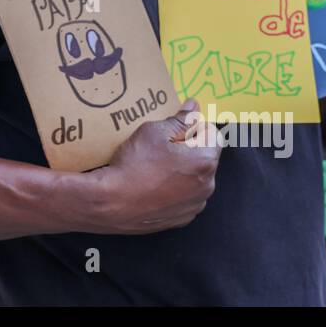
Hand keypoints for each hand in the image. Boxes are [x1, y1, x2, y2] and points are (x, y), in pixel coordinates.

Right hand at [76, 100, 221, 235]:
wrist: (112, 203)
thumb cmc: (134, 164)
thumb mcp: (154, 131)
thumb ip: (180, 119)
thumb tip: (194, 107)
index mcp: (205, 161)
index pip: (213, 135)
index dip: (194, 128)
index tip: (174, 131)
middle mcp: (208, 186)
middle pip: (205, 158)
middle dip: (189, 150)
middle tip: (161, 149)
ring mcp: (195, 206)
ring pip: (195, 179)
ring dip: (183, 171)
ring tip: (155, 169)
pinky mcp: (182, 219)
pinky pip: (185, 198)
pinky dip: (175, 191)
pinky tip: (154, 187)